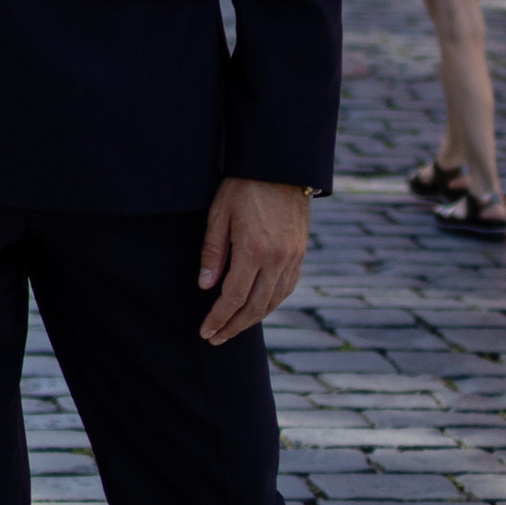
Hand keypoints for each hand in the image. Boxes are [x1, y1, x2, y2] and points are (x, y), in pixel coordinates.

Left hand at [196, 177, 311, 344]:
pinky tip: (258, 309)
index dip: (218, 318)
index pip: (233, 297)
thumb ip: (213, 253)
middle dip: (233, 326)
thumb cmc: (243, 186)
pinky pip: (287, 288)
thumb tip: (205, 287)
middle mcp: (277, 259)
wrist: (281, 166)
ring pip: (273, 301)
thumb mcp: (219, 214)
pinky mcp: (300, 253)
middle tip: (216, 338)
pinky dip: (271, 304)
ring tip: (233, 329)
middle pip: (255, 307)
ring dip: (252, 320)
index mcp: (253, 250)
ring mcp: (292, 258)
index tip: (205, 332)